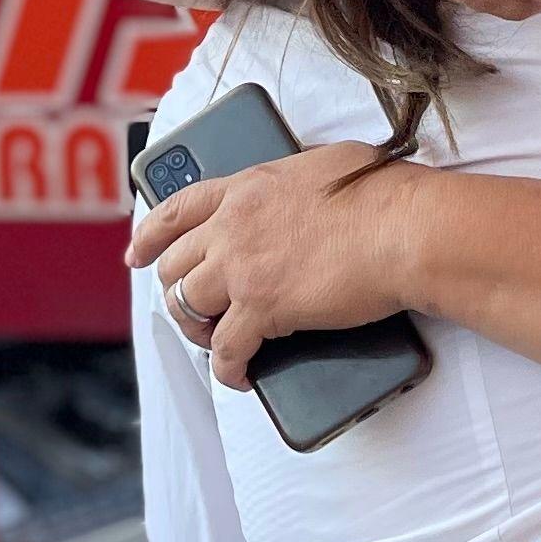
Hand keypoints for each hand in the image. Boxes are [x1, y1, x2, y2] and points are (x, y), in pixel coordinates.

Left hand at [132, 143, 415, 387]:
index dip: (150, 236)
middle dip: (177, 291)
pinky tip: (239, 375)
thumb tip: (300, 196)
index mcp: (245, 187)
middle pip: (176, 265)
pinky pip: (226, 349)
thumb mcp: (321, 165)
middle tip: (191, 309)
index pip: (176, 210)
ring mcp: (242, 268)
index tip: (136, 254)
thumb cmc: (381, 194)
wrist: (404, 228)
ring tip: (215, 341)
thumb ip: (290, 184)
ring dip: (198, 329)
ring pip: (188, 306)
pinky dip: (228, 369)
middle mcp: (232, 225)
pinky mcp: (262, 308)